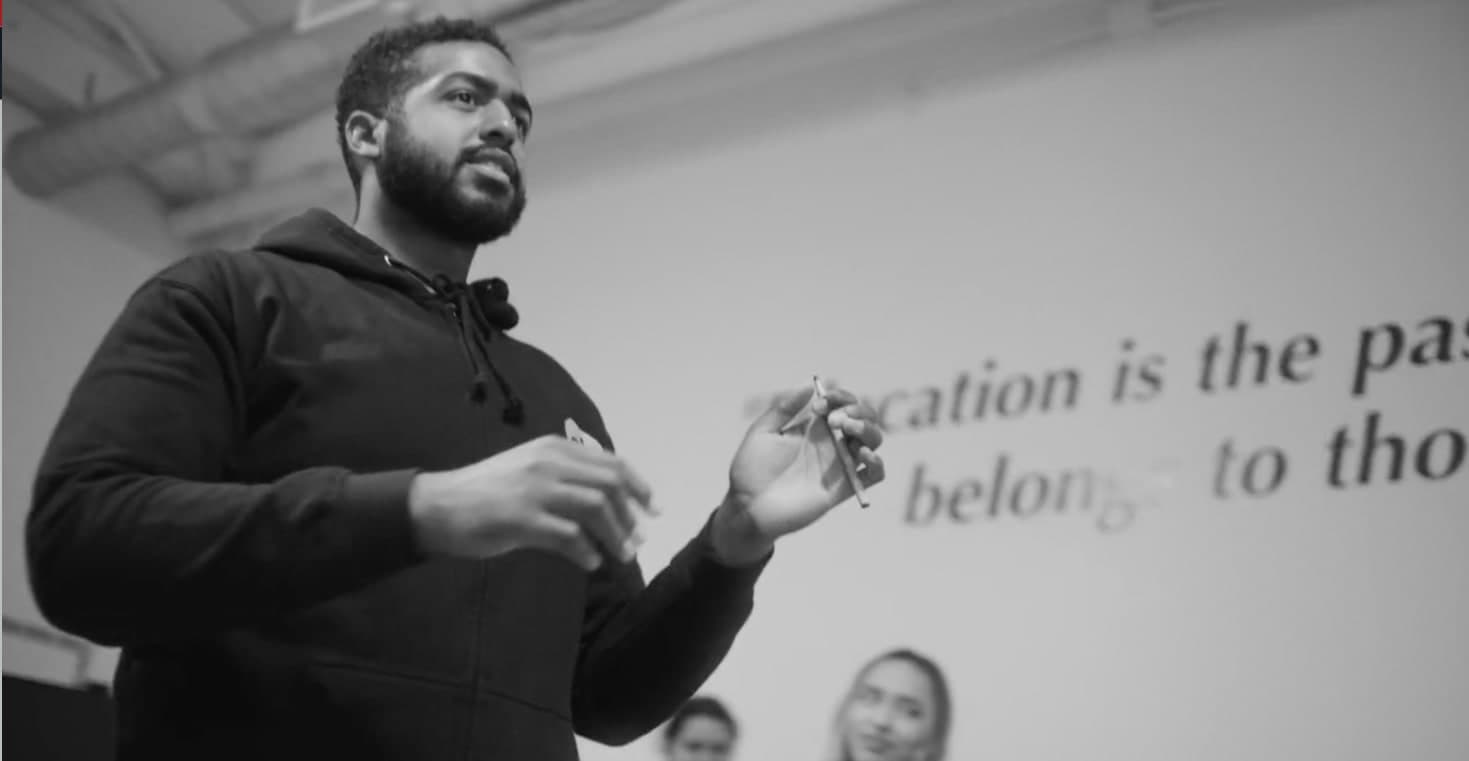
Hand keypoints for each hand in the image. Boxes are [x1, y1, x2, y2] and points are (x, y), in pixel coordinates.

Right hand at [408, 436, 654, 570]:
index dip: (640, 487)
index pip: (613, 463)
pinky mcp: (522, 518)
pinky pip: (569, 535)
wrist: (437, 506)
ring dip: (615, 535)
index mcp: (556, 449)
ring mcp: (535, 489)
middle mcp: (550, 462)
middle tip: (639, 540)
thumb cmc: (487, 492)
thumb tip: (611, 506)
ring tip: (620, 555)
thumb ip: (568, 480)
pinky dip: (586, 551)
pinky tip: (589, 562)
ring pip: (595, 507)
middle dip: (631, 515)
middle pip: (610, 484)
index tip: (655, 509)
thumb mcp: (532, 471)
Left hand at [713, 383, 885, 564]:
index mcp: (814, 429)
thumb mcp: (762, 433)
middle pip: (863, 418)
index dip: (839, 397)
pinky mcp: (844, 488)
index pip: (842, 404)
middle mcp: (831, 444)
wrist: (748, 508)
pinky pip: (875, 475)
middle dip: (857, 410)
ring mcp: (840, 466)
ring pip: (873, 441)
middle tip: (835, 419)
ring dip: (868, 429)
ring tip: (848, 429)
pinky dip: (878, 462)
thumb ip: (784, 408)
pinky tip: (864, 454)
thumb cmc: (751, 471)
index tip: (821, 404)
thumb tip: (808, 387)